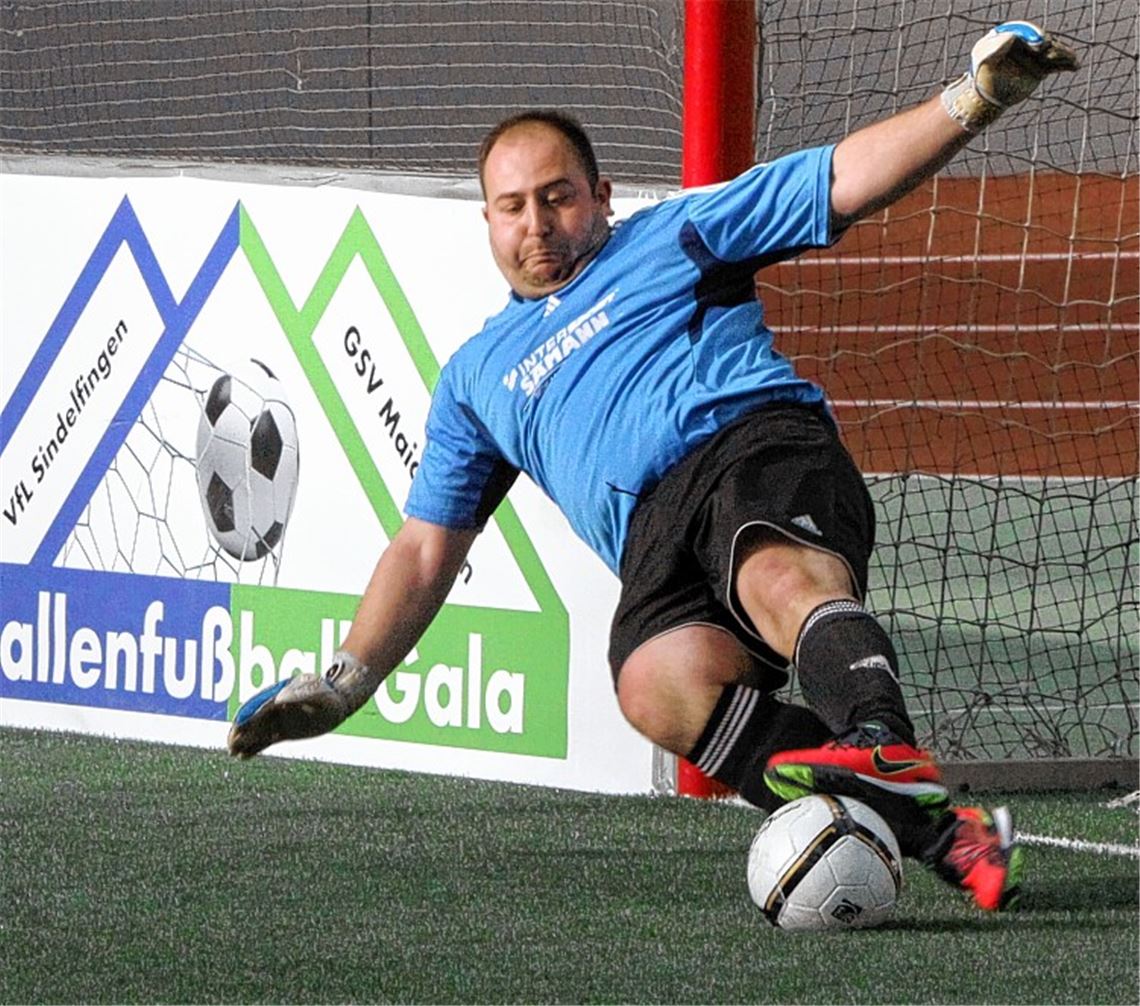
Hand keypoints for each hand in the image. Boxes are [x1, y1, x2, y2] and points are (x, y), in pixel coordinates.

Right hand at [227, 651, 379, 758]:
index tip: (237, 728)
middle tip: (229, 744)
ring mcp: (279, 721)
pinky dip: (255, 747)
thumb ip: (297, 696)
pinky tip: (243, 756)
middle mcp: (276, 709)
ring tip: (232, 752)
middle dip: (241, 732)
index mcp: (280, 696)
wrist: (337, 702)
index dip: (247, 718)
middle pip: (254, 721)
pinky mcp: (284, 732)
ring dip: (245, 741)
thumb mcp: (315, 693)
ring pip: (257, 732)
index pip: (259, 709)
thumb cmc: (327, 694)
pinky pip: (266, 741)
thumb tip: (278, 700)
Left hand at [942, 22, 1078, 131]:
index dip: (1036, 37)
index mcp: (1017, 36)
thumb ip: (997, 45)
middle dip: (1052, 46)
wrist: (985, 92)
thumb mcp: (983, 56)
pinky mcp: (1041, 69)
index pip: (1031, 33)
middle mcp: (1029, 44)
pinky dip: (1066, 65)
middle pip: (1046, 41)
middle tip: (1051, 54)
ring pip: (1054, 52)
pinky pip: (1056, 65)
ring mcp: (1036, 57)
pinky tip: (1075, 66)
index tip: (1038, 46)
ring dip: (1064, 55)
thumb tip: (1014, 36)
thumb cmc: (981, 72)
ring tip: (1072, 60)